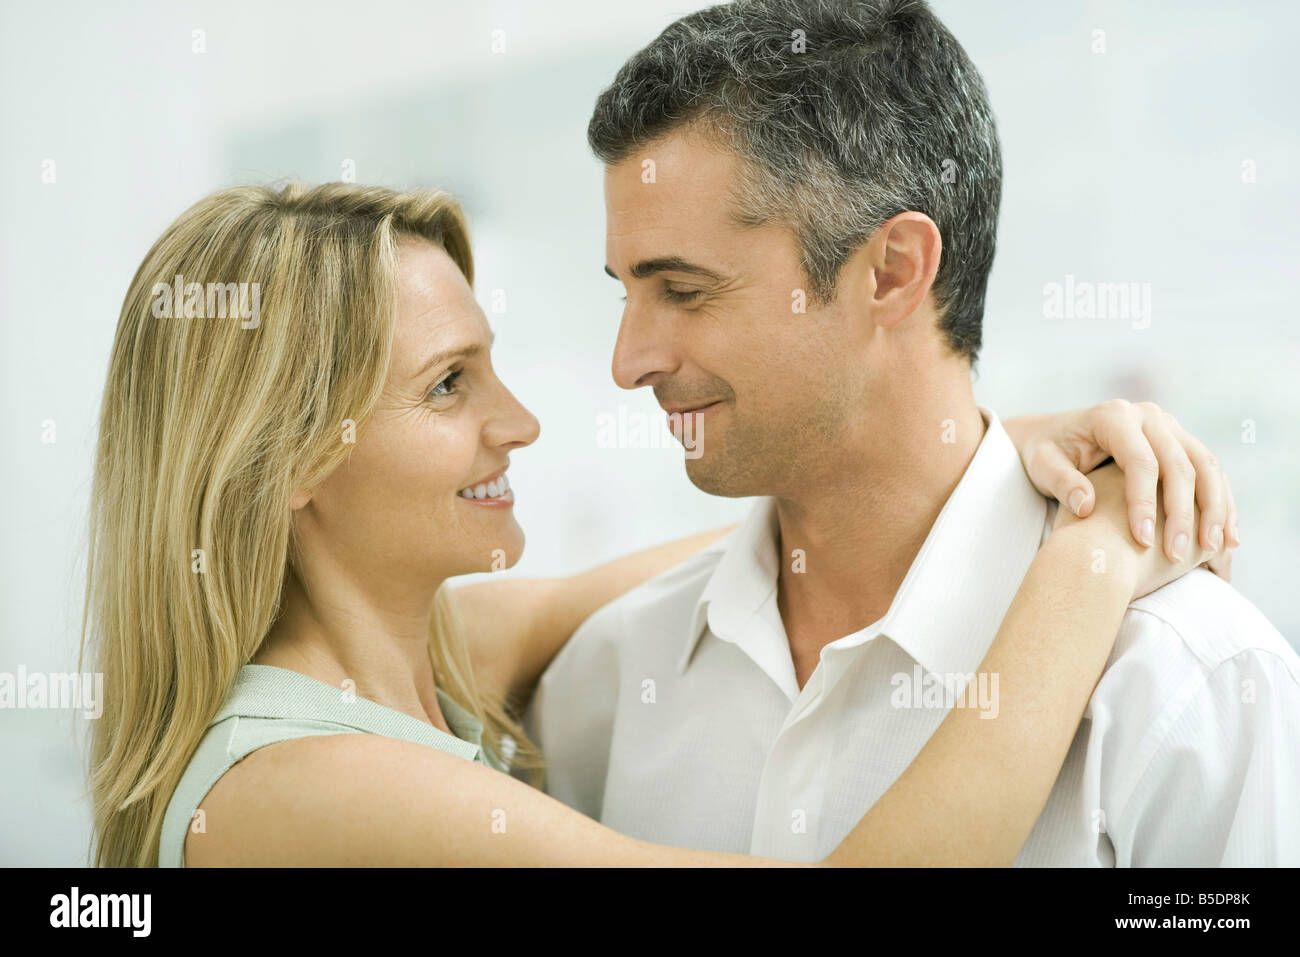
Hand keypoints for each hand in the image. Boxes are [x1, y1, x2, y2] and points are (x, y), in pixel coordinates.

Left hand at [1005, 400, 1236, 577]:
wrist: (1054, 434)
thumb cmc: (1045, 452)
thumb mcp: (1043, 464)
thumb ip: (1062, 482)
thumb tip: (1086, 506)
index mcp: (1114, 416)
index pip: (1140, 462)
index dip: (1144, 503)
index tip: (1142, 541)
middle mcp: (1148, 416)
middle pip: (1179, 464)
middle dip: (1183, 513)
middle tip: (1178, 555)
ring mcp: (1168, 426)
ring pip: (1205, 465)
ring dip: (1214, 508)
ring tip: (1214, 549)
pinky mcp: (1180, 440)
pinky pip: (1210, 470)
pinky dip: (1221, 501)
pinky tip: (1225, 535)